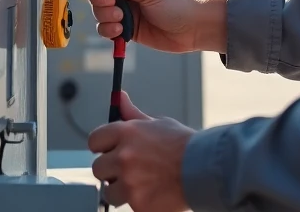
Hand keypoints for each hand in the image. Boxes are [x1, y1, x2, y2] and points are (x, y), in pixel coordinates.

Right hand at [82, 0, 224, 53]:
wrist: (192, 29)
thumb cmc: (176, 5)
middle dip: (102, 5)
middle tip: (118, 10)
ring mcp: (125, 14)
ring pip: (99, 16)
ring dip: (106, 20)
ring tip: (123, 23)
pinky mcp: (126, 31)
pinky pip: (107, 31)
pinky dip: (110, 33)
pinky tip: (122, 33)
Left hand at [89, 91, 193, 211]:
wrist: (205, 170)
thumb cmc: (184, 145)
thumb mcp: (158, 124)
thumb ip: (133, 115)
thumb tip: (120, 98)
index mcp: (126, 133)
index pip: (94, 140)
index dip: (103, 147)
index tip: (109, 151)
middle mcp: (123, 157)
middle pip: (98, 168)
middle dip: (111, 170)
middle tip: (130, 170)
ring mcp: (129, 183)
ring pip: (109, 191)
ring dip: (122, 190)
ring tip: (144, 184)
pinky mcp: (137, 204)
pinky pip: (128, 205)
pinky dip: (139, 203)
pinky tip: (154, 194)